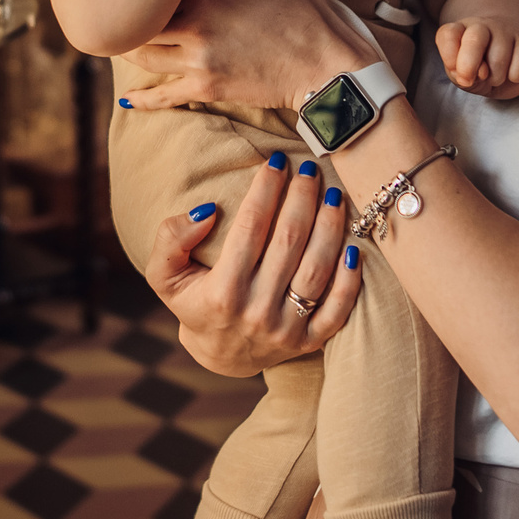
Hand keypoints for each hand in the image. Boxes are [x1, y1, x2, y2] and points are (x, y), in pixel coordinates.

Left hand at [120, 0, 380, 113]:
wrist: (325, 61)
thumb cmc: (303, 12)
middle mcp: (195, 22)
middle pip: (141, 19)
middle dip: (127, 15)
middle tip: (115, 12)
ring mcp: (198, 59)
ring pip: (143, 55)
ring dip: (131, 49)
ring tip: (121, 44)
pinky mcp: (207, 89)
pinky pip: (164, 95)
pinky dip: (143, 98)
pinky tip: (126, 97)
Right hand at [146, 153, 362, 375]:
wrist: (220, 355)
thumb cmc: (193, 303)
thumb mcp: (164, 275)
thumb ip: (171, 240)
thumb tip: (207, 212)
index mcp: (222, 293)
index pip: (250, 228)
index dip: (266, 190)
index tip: (276, 162)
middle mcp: (257, 312)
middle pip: (289, 242)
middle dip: (302, 199)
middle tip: (309, 170)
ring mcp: (286, 330)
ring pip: (317, 270)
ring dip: (330, 227)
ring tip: (334, 195)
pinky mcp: (309, 342)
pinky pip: (338, 309)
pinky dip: (350, 279)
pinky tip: (354, 247)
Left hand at [433, 17, 518, 98]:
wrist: (502, 66)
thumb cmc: (475, 70)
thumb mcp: (459, 75)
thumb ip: (458, 73)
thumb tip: (472, 75)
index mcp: (459, 31)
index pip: (449, 34)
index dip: (449, 55)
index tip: (453, 70)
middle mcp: (481, 27)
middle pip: (474, 39)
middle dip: (469, 65)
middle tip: (469, 81)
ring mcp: (505, 32)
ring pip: (499, 57)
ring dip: (494, 77)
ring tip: (492, 77)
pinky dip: (516, 76)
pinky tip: (511, 74)